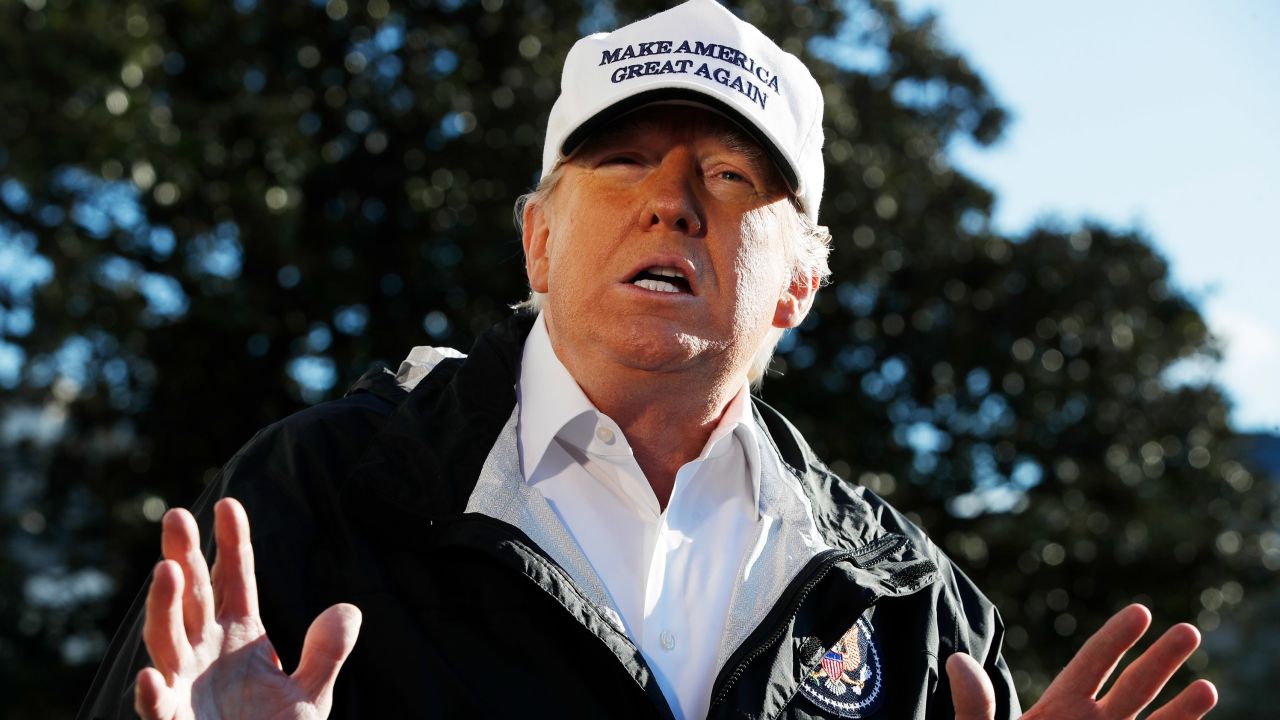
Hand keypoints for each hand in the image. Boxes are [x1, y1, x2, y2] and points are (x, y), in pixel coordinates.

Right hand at [134, 498, 361, 719]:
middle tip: (177, 515)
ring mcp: (184, 685)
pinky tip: (149, 678)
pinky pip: (159, 708)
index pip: (234, 580)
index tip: (229, 504)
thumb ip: (326, 653)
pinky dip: (152, 695)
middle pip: (193, 596)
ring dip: (164, 607)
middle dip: (184, 556)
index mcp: (238, 635)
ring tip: (166, 570)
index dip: (232, 543)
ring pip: (167, 639)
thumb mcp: (311, 694)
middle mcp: (204, 652)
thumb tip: (348, 609)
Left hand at [948, 604, 1216, 719]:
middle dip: (1162, 659)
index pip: (1093, 664)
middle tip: (1189, 630)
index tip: (1142, 612)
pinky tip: (1199, 717)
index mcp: (1057, 709)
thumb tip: (958, 661)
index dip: (1117, 638)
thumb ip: (976, 706)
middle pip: (1134, 685)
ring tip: (1208, 685)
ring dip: (1182, 706)